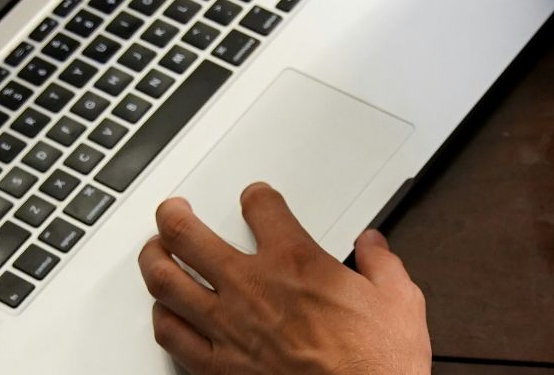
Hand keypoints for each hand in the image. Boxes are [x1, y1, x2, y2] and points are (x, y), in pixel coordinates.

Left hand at [138, 181, 431, 374]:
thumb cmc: (376, 364)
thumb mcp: (399, 299)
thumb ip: (381, 264)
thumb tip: (373, 246)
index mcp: (295, 262)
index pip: (261, 206)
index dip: (255, 196)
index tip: (255, 198)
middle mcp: (252, 288)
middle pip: (188, 235)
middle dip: (174, 216)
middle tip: (171, 210)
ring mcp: (229, 328)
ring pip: (167, 283)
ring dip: (154, 261)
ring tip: (154, 251)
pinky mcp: (218, 368)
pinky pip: (172, 336)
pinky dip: (161, 319)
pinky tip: (162, 313)